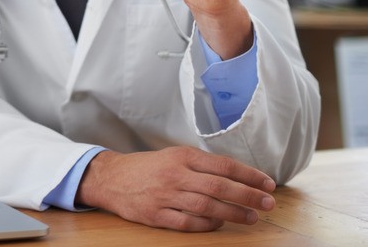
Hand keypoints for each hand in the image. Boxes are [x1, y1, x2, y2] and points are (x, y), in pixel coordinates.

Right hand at [78, 147, 275, 231]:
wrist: (112, 178)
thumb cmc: (149, 167)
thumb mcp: (173, 156)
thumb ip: (201, 165)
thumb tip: (238, 177)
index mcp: (182, 156)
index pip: (223, 165)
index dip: (248, 175)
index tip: (267, 183)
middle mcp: (175, 174)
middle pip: (219, 186)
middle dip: (248, 195)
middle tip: (268, 202)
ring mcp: (166, 196)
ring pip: (207, 206)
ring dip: (234, 213)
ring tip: (252, 217)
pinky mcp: (157, 215)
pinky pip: (188, 223)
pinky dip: (207, 225)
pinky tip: (220, 224)